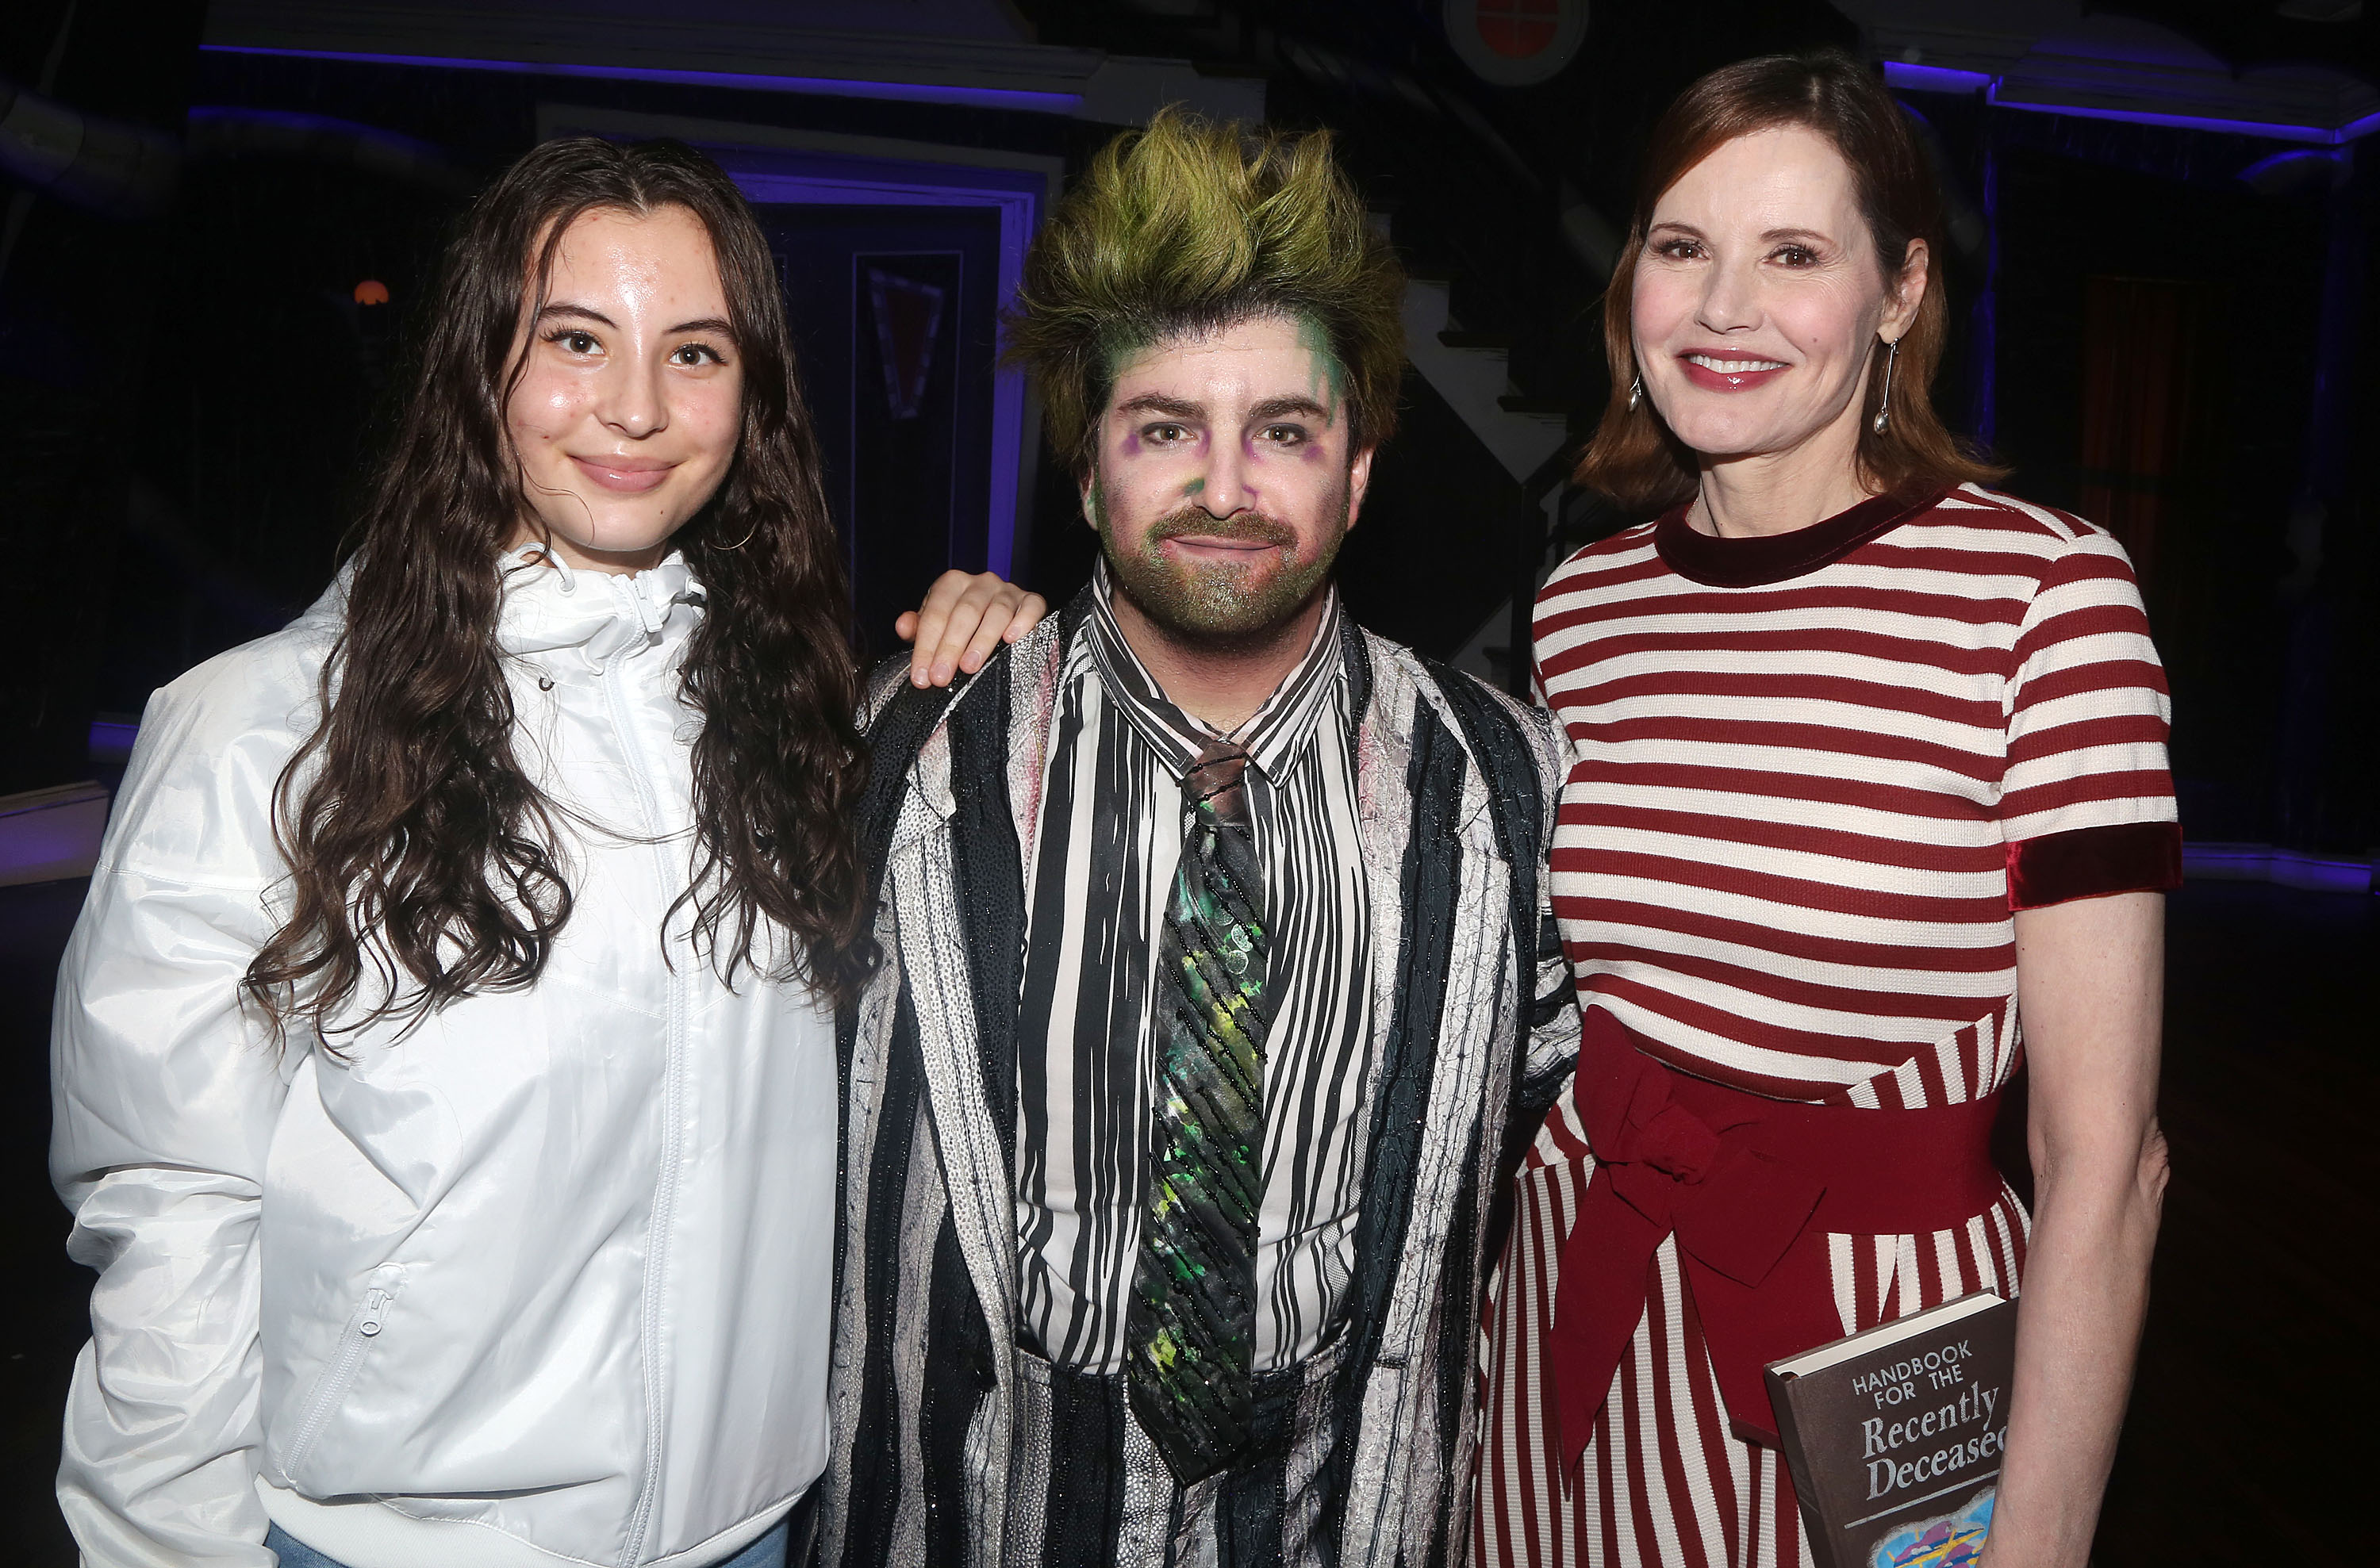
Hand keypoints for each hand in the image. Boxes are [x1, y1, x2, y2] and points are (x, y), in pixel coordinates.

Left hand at [895, 571, 1049, 687]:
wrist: (1001, 616)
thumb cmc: (961, 624)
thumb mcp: (936, 625)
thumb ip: (918, 627)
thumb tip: (902, 626)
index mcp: (952, 584)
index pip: (935, 614)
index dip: (926, 646)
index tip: (922, 675)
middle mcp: (980, 583)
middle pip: (964, 613)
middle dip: (950, 647)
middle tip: (941, 677)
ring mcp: (1008, 591)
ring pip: (996, 612)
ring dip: (981, 641)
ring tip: (969, 667)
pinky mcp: (1032, 601)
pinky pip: (1030, 607)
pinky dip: (1022, 622)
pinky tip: (1011, 639)